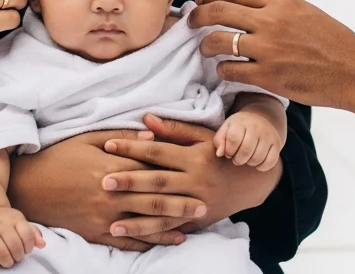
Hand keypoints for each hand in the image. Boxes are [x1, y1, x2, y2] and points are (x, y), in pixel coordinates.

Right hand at [0, 207, 44, 269]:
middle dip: (18, 256)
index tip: (27, 250)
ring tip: (9, 261)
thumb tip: (42, 244)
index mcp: (14, 218)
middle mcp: (0, 224)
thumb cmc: (7, 222)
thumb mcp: (20, 222)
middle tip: (17, 258)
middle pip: (14, 245)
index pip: (26, 234)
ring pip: (0, 252)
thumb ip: (33, 233)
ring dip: (7, 262)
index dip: (29, 246)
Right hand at [8, 129, 197, 251]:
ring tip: (191, 224)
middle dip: (180, 203)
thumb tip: (152, 135)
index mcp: (110, 166)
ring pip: (144, 223)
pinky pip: (126, 241)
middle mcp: (110, 194)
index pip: (148, 170)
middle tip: (203, 205)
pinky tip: (165, 241)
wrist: (28, 187)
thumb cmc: (58, 158)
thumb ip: (121, 138)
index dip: (174, 173)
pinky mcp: (95, 232)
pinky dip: (148, 243)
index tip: (194, 175)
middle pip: (152, 198)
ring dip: (170, 224)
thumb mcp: (87, 139)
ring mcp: (103, 216)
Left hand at [101, 114, 280, 239]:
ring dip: (137, 219)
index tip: (108, 146)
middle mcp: (194, 181)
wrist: (251, 181)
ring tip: (112, 222)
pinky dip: (152, 233)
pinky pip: (172, 228)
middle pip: (157, 181)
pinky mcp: (197, 220)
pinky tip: (132, 235)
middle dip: (130, 182)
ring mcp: (196, 203)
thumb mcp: (202, 136)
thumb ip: (174, 130)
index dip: (132, 148)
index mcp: (193, 157)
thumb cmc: (221, 152)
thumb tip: (146, 119)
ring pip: (163, 212)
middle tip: (104, 182)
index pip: (157, 152)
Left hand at [190, 0, 354, 111]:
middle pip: (218, 11)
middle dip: (197, 16)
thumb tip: (248, 4)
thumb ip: (277, 8)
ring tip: (205, 50)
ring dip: (205, 45)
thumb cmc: (333, 43)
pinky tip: (225, 71)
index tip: (200, 0)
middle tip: (190, 22)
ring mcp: (267, 49)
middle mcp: (270, 21)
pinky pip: (230, 69)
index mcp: (281, 2)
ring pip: (218, 41)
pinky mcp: (267, 76)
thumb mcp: (306, 12)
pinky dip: (222, 70)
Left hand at [214, 111, 281, 171]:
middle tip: (236, 158)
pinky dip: (262, 166)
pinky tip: (257, 163)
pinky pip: (271, 161)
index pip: (233, 139)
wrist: (260, 118)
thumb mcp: (226, 129)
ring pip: (258, 157)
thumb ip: (219, 140)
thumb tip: (220, 154)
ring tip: (246, 158)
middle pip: (246, 150)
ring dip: (249, 162)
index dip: (229, 151)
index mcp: (241, 121)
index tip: (228, 153)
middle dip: (238, 159)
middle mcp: (256, 126)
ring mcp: (268, 135)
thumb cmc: (238, 127)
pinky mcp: (276, 143)